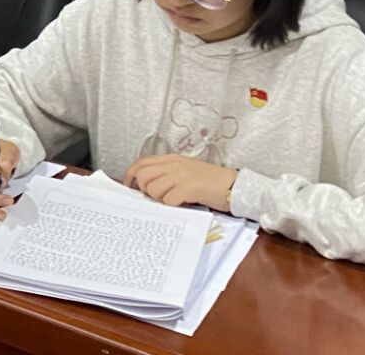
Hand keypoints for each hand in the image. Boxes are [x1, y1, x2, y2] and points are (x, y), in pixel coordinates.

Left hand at [124, 155, 238, 210]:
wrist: (234, 186)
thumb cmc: (211, 182)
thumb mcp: (186, 171)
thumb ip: (168, 174)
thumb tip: (147, 185)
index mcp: (173, 159)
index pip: (142, 163)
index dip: (130, 174)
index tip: (129, 186)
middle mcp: (175, 165)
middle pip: (143, 176)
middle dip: (145, 190)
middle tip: (156, 197)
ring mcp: (182, 175)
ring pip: (153, 189)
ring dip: (159, 199)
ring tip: (173, 200)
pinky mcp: (190, 188)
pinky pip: (169, 199)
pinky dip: (172, 205)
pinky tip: (182, 203)